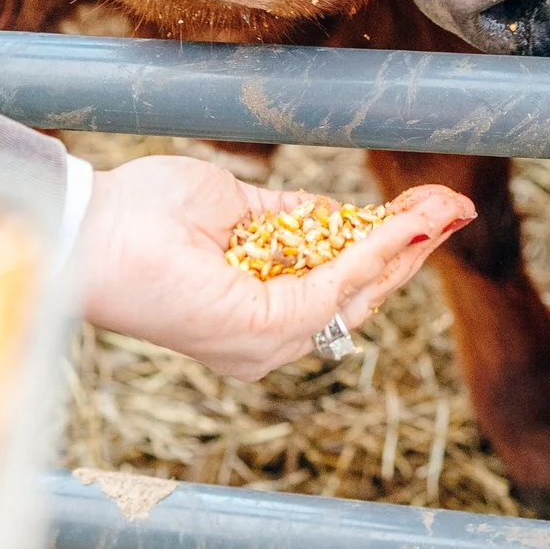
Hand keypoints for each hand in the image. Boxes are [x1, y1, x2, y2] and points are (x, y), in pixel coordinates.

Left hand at [72, 155, 473, 379]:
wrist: (92, 230)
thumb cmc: (141, 217)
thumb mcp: (233, 206)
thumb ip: (286, 217)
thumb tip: (332, 213)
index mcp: (256, 313)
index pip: (338, 284)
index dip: (387, 247)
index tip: (427, 209)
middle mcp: (265, 340)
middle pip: (360, 295)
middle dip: (412, 248)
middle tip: (456, 208)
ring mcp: (264, 342)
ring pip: (357, 293)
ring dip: (405, 246)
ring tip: (444, 209)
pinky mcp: (261, 331)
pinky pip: (333, 288)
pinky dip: (371, 252)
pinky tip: (400, 222)